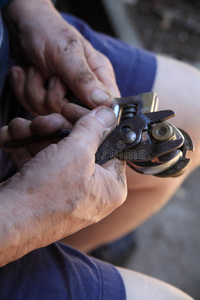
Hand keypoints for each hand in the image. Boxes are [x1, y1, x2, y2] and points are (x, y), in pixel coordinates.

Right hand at [0, 105, 126, 265]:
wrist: (7, 221)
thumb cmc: (46, 196)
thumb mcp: (77, 153)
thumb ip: (94, 128)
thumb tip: (108, 114)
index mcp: (110, 186)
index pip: (111, 145)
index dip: (94, 124)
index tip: (76, 112)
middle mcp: (92, 189)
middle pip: (81, 144)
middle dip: (58, 128)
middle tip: (46, 122)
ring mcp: (67, 189)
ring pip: (57, 149)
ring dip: (37, 134)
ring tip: (23, 131)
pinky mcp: (45, 188)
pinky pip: (41, 160)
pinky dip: (25, 146)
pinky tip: (10, 138)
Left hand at [6, 0, 119, 113]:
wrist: (23, 27)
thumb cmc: (49, 33)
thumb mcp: (66, 53)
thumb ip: (83, 78)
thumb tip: (103, 102)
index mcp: (100, 78)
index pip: (106, 108)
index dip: (88, 112)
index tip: (69, 100)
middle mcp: (84, 92)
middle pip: (73, 116)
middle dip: (52, 96)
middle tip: (50, 74)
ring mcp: (64, 99)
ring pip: (49, 113)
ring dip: (35, 89)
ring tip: (36, 69)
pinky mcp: (46, 102)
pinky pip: (33, 108)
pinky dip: (24, 90)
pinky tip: (26, 73)